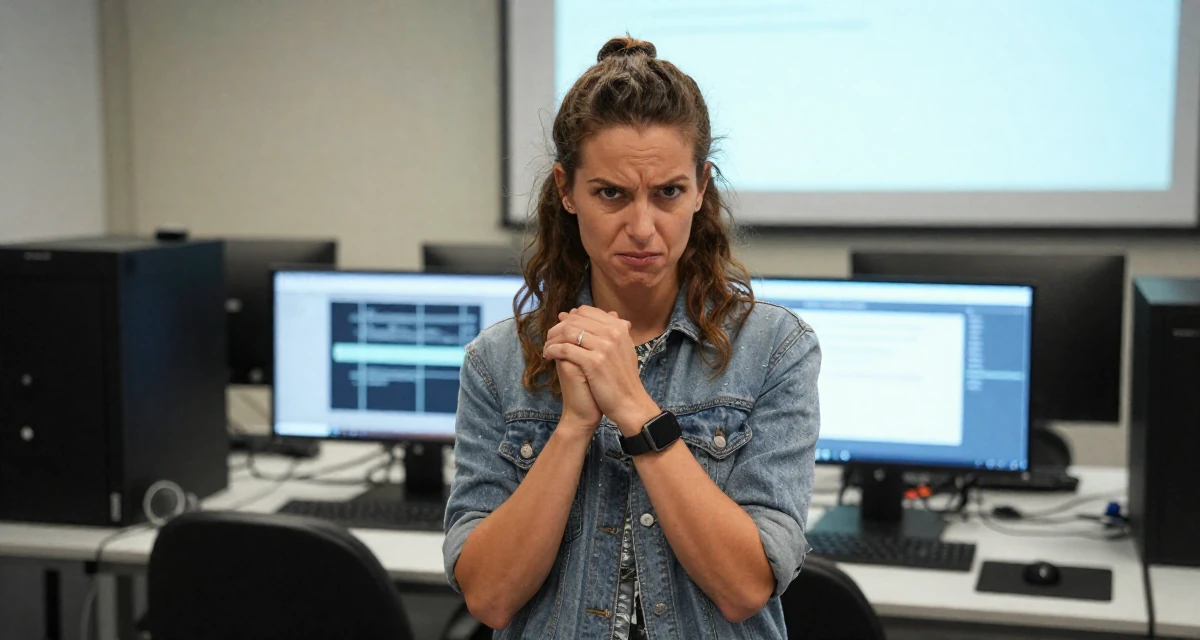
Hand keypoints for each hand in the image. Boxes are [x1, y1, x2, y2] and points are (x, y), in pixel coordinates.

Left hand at [542, 307, 660, 434]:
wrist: (630, 402)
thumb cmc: (622, 377)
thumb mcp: (620, 348)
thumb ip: (603, 330)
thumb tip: (577, 313)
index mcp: (619, 327)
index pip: (587, 311)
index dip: (570, 318)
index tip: (562, 328)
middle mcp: (613, 333)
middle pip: (575, 320)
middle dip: (558, 327)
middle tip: (550, 338)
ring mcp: (604, 347)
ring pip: (568, 332)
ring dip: (553, 339)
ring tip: (547, 347)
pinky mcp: (594, 362)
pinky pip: (565, 349)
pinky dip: (553, 350)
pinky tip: (548, 356)